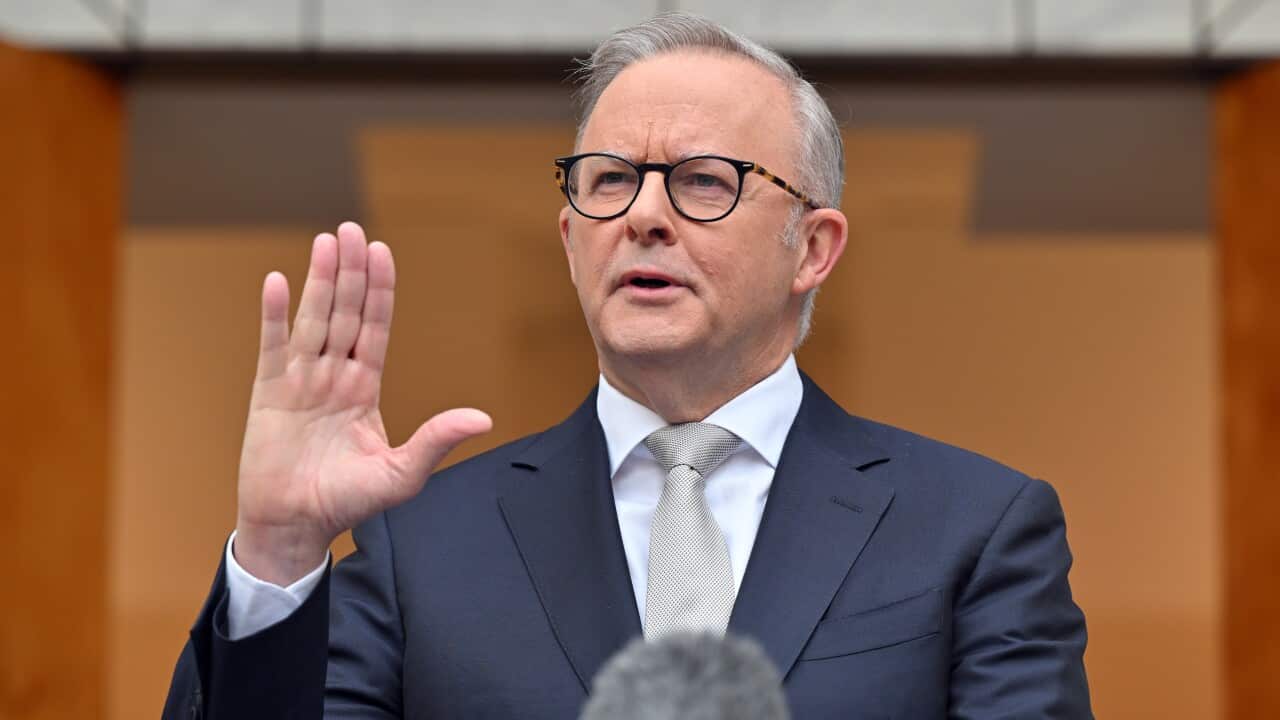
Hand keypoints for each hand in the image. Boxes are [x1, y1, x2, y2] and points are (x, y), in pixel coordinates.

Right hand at [233, 222, 490, 584]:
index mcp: (365, 388)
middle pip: (346, 313)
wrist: (294, 526)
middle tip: (352, 229)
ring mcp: (301, 380)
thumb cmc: (347, 502)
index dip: (381, 291)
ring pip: (313, 319)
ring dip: (320, 280)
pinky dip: (274, 314)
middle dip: (352, 272)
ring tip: (326, 242)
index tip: (382, 252)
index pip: (376, 328)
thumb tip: (483, 419)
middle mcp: (334, 376)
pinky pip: (273, 345)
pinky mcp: (268, 392)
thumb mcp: (401, 472)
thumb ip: (436, 441)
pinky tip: (277, 281)